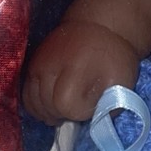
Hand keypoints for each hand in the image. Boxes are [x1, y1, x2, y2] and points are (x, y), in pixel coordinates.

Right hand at [23, 20, 139, 124]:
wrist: (100, 26)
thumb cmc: (115, 56)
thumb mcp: (124, 79)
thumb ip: (112, 105)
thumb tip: (99, 124)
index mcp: (76, 66)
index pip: (65, 104)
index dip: (80, 111)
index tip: (91, 104)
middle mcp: (50, 65)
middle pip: (48, 106)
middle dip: (65, 113)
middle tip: (80, 105)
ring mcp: (37, 64)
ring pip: (34, 103)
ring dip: (50, 112)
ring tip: (67, 107)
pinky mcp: (31, 65)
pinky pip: (26, 95)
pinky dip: (37, 106)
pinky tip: (52, 106)